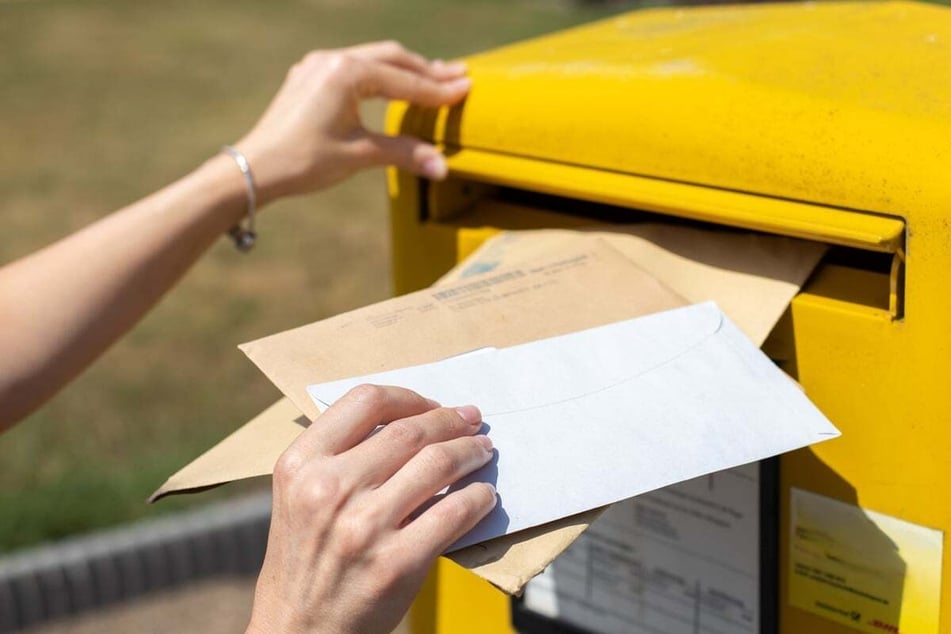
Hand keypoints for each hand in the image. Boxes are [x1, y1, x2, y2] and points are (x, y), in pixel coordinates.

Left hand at [236, 41, 469, 205]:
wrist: (255, 169)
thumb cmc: (303, 161)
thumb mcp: (359, 155)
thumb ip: (404, 154)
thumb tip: (443, 167)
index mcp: (347, 73)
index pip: (405, 81)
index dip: (438, 89)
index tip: (466, 90)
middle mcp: (332, 60)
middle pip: (393, 58)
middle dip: (426, 69)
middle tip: (458, 75)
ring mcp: (318, 66)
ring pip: (373, 60)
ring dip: (404, 70)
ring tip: (433, 78)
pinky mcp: (309, 78)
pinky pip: (354, 68)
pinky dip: (380, 75)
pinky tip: (392, 85)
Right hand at [247, 385, 496, 633]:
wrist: (298, 629)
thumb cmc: (305, 559)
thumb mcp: (300, 495)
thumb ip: (339, 455)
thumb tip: (411, 421)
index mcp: (301, 463)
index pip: (366, 401)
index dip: (410, 398)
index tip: (432, 406)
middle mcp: (329, 489)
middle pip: (410, 431)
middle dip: (450, 421)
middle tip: (471, 421)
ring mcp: (363, 526)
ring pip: (438, 463)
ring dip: (470, 452)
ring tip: (482, 451)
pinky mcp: (396, 563)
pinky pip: (454, 514)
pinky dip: (478, 499)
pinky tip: (484, 496)